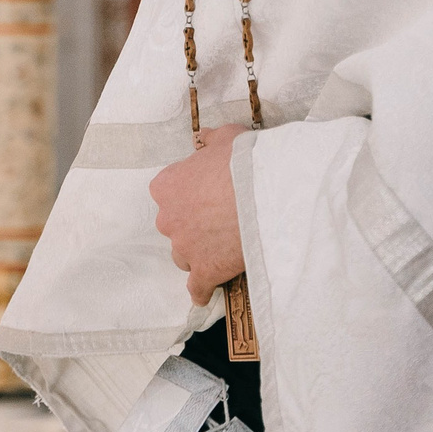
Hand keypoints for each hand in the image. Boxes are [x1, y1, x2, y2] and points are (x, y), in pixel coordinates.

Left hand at [151, 123, 247, 304]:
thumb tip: (205, 138)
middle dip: (193, 225)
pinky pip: (197, 286)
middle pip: (176, 227)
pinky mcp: (205, 271)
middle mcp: (168, 219)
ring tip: (223, 249)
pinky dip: (201, 290)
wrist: (266, 192)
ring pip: (185, 256)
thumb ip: (211, 141)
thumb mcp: (226, 138)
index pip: (168, 193)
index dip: (189, 195)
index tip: (208, 194)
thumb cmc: (244, 161)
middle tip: (221, 220)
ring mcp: (185, 247)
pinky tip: (205, 293)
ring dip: (199, 253)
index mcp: (166, 186)